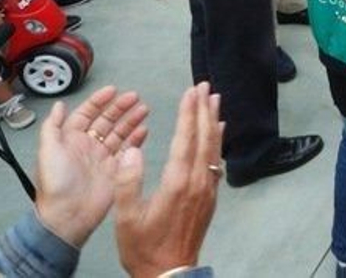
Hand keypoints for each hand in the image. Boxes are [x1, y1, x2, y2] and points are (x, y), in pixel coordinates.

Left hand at [34, 86, 151, 247]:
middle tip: (134, 97)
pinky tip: (144, 129)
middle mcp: (88, 146)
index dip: (99, 101)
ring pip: (119, 132)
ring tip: (143, 109)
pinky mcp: (115, 170)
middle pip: (106, 120)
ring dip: (131, 120)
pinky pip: (128, 150)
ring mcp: (103, 157)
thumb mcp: (47, 151)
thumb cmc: (56, 183)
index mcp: (71, 139)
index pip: (86, 113)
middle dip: (120, 107)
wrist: (68, 216)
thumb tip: (58, 105)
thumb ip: (52, 127)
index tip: (113, 90)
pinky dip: (137, 139)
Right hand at [112, 83, 220, 277]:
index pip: (186, 139)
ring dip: (214, 122)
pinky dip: (218, 142)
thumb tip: (132, 149)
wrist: (169, 274)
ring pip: (214, 148)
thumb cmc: (144, 247)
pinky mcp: (210, 197)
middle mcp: (198, 182)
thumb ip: (128, 181)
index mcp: (178, 183)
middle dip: (204, 110)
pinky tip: (218, 133)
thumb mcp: (127, 217)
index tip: (191, 91)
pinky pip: (217, 161)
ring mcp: (208, 189)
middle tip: (205, 86)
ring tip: (215, 100)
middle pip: (204, 138)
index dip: (189, 113)